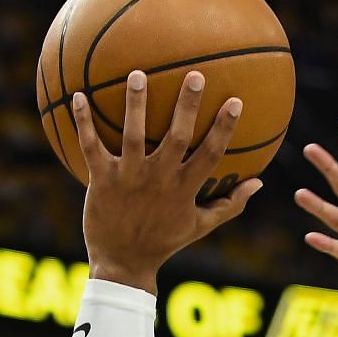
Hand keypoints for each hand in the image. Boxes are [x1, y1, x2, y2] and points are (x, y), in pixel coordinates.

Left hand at [72, 70, 263, 293]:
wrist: (123, 262)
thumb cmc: (163, 241)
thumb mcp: (200, 225)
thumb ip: (230, 204)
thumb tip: (258, 184)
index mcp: (185, 188)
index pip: (211, 153)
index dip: (223, 127)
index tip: (234, 100)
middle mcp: (160, 179)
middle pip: (177, 137)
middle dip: (187, 105)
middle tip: (195, 75)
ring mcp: (129, 178)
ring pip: (133, 135)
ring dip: (135, 105)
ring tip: (138, 74)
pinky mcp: (101, 180)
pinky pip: (91, 146)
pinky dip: (83, 122)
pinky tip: (78, 96)